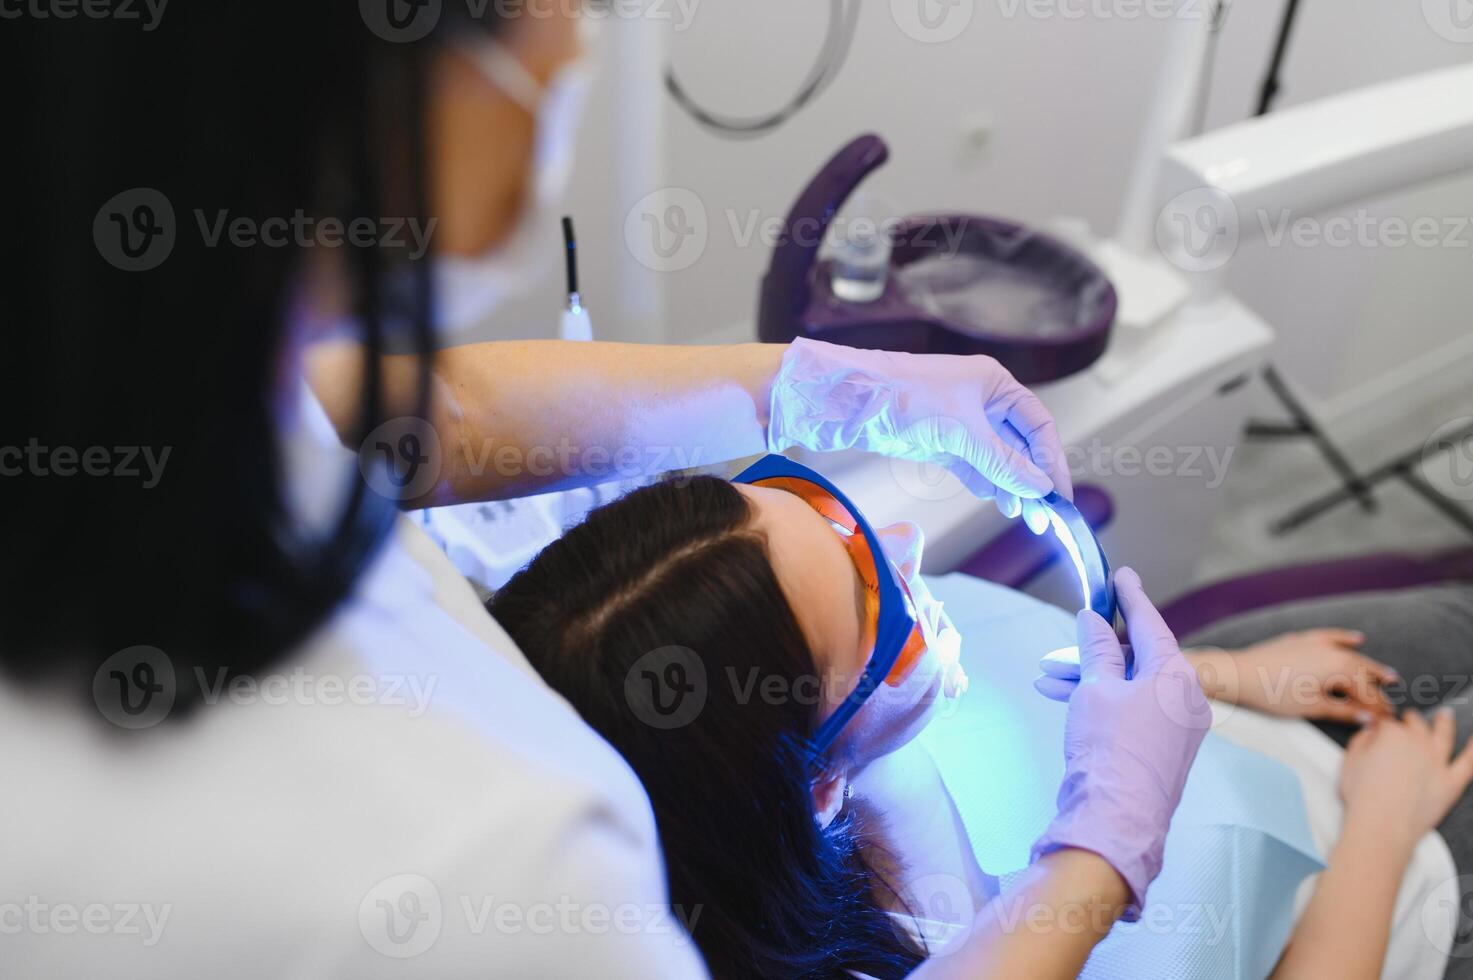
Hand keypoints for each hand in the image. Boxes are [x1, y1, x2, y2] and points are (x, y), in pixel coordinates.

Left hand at [767, 338, 1072, 532]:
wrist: (845, 399)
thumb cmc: (902, 397)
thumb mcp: (961, 432)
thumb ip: (1002, 462)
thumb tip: (1039, 488)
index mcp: (994, 383)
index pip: (1038, 424)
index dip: (1053, 460)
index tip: (1060, 495)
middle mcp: (981, 399)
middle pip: (1020, 443)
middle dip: (1033, 479)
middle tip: (1045, 516)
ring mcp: (958, 421)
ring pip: (996, 458)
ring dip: (1011, 485)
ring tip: (1025, 517)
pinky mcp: (937, 440)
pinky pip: (973, 465)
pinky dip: (986, 483)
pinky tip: (1000, 503)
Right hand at [1030, 567, 1210, 911]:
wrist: (1115, 821)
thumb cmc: (1107, 748)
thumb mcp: (1096, 687)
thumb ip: (1097, 649)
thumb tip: (1095, 621)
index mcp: (1177, 675)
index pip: (1151, 623)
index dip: (1131, 597)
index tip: (1121, 575)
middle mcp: (1186, 699)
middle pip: (1140, 657)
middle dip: (1097, 648)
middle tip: (1064, 644)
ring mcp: (1178, 729)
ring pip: (1132, 686)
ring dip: (1093, 677)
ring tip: (1049, 676)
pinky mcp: (1162, 752)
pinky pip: (1133, 711)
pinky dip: (1103, 701)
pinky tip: (1066, 698)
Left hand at [1187, 630, 1396, 723]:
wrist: (1238, 673)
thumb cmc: (1273, 693)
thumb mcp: (1312, 707)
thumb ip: (1342, 711)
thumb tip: (1367, 718)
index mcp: (1339, 668)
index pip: (1366, 691)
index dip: (1378, 707)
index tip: (1387, 721)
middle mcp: (1332, 650)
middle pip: (1363, 671)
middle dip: (1378, 688)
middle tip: (1390, 703)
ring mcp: (1315, 642)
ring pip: (1350, 654)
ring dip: (1368, 665)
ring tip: (1387, 675)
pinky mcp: (1300, 639)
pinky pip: (1330, 636)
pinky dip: (1344, 638)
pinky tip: (1356, 638)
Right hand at [1339, 708, 1472, 851]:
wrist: (1382, 825)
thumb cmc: (1363, 796)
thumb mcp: (1349, 760)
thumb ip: (1361, 739)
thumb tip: (1369, 729)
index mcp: (1392, 735)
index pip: (1387, 722)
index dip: (1381, 723)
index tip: (1377, 726)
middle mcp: (1418, 743)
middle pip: (1416, 724)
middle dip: (1411, 719)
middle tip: (1408, 718)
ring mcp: (1437, 762)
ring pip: (1444, 735)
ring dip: (1445, 722)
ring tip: (1446, 715)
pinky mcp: (1451, 782)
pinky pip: (1468, 762)